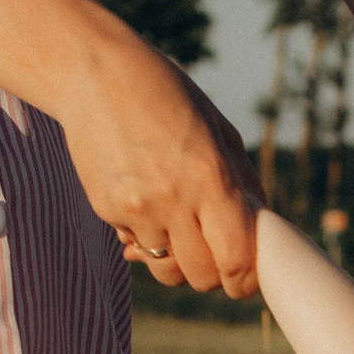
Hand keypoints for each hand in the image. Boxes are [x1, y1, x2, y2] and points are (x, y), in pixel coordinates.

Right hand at [60, 23, 261, 297]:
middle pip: (202, 277)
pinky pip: (137, 245)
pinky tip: (145, 199)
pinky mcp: (107, 211)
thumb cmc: (166, 97)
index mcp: (210, 177)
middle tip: (214, 249)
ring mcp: (136, 209)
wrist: (93, 74)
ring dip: (178, 259)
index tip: (244, 274)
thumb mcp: (217, 130)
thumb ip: (243, 183)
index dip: (244, 278)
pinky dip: (147, 235)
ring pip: (167, 270)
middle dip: (213, 272)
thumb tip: (260, 230)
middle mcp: (173, 199)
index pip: (236, 259)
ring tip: (179, 225)